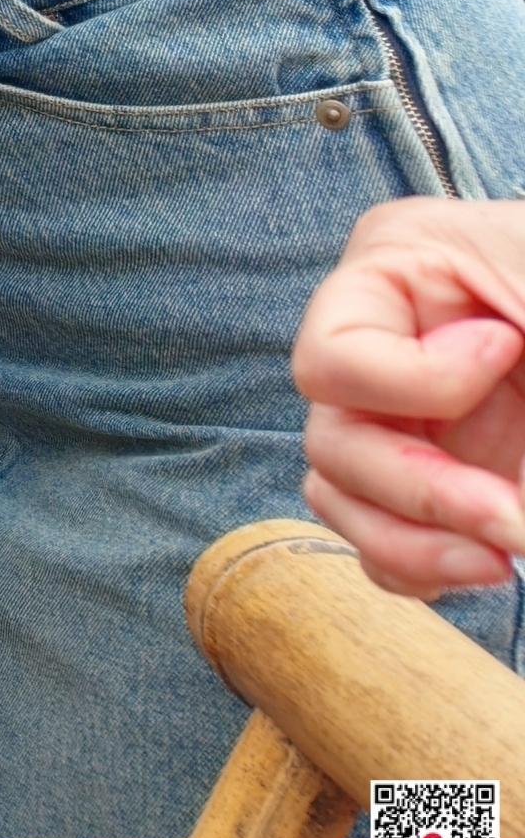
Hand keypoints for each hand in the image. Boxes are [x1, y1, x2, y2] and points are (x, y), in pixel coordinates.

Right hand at [294, 198, 524, 596]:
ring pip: (345, 502)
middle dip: (424, 492)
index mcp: (392, 272)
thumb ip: (516, 356)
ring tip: (505, 561)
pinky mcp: (440, 472)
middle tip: (515, 522)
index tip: (510, 349)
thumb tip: (514, 508)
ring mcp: (407, 416)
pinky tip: (496, 563)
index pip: (332, 358)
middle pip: (333, 444)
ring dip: (420, 545)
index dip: (413, 380)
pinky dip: (430, 566)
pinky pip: (388, 540)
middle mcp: (381, 350)